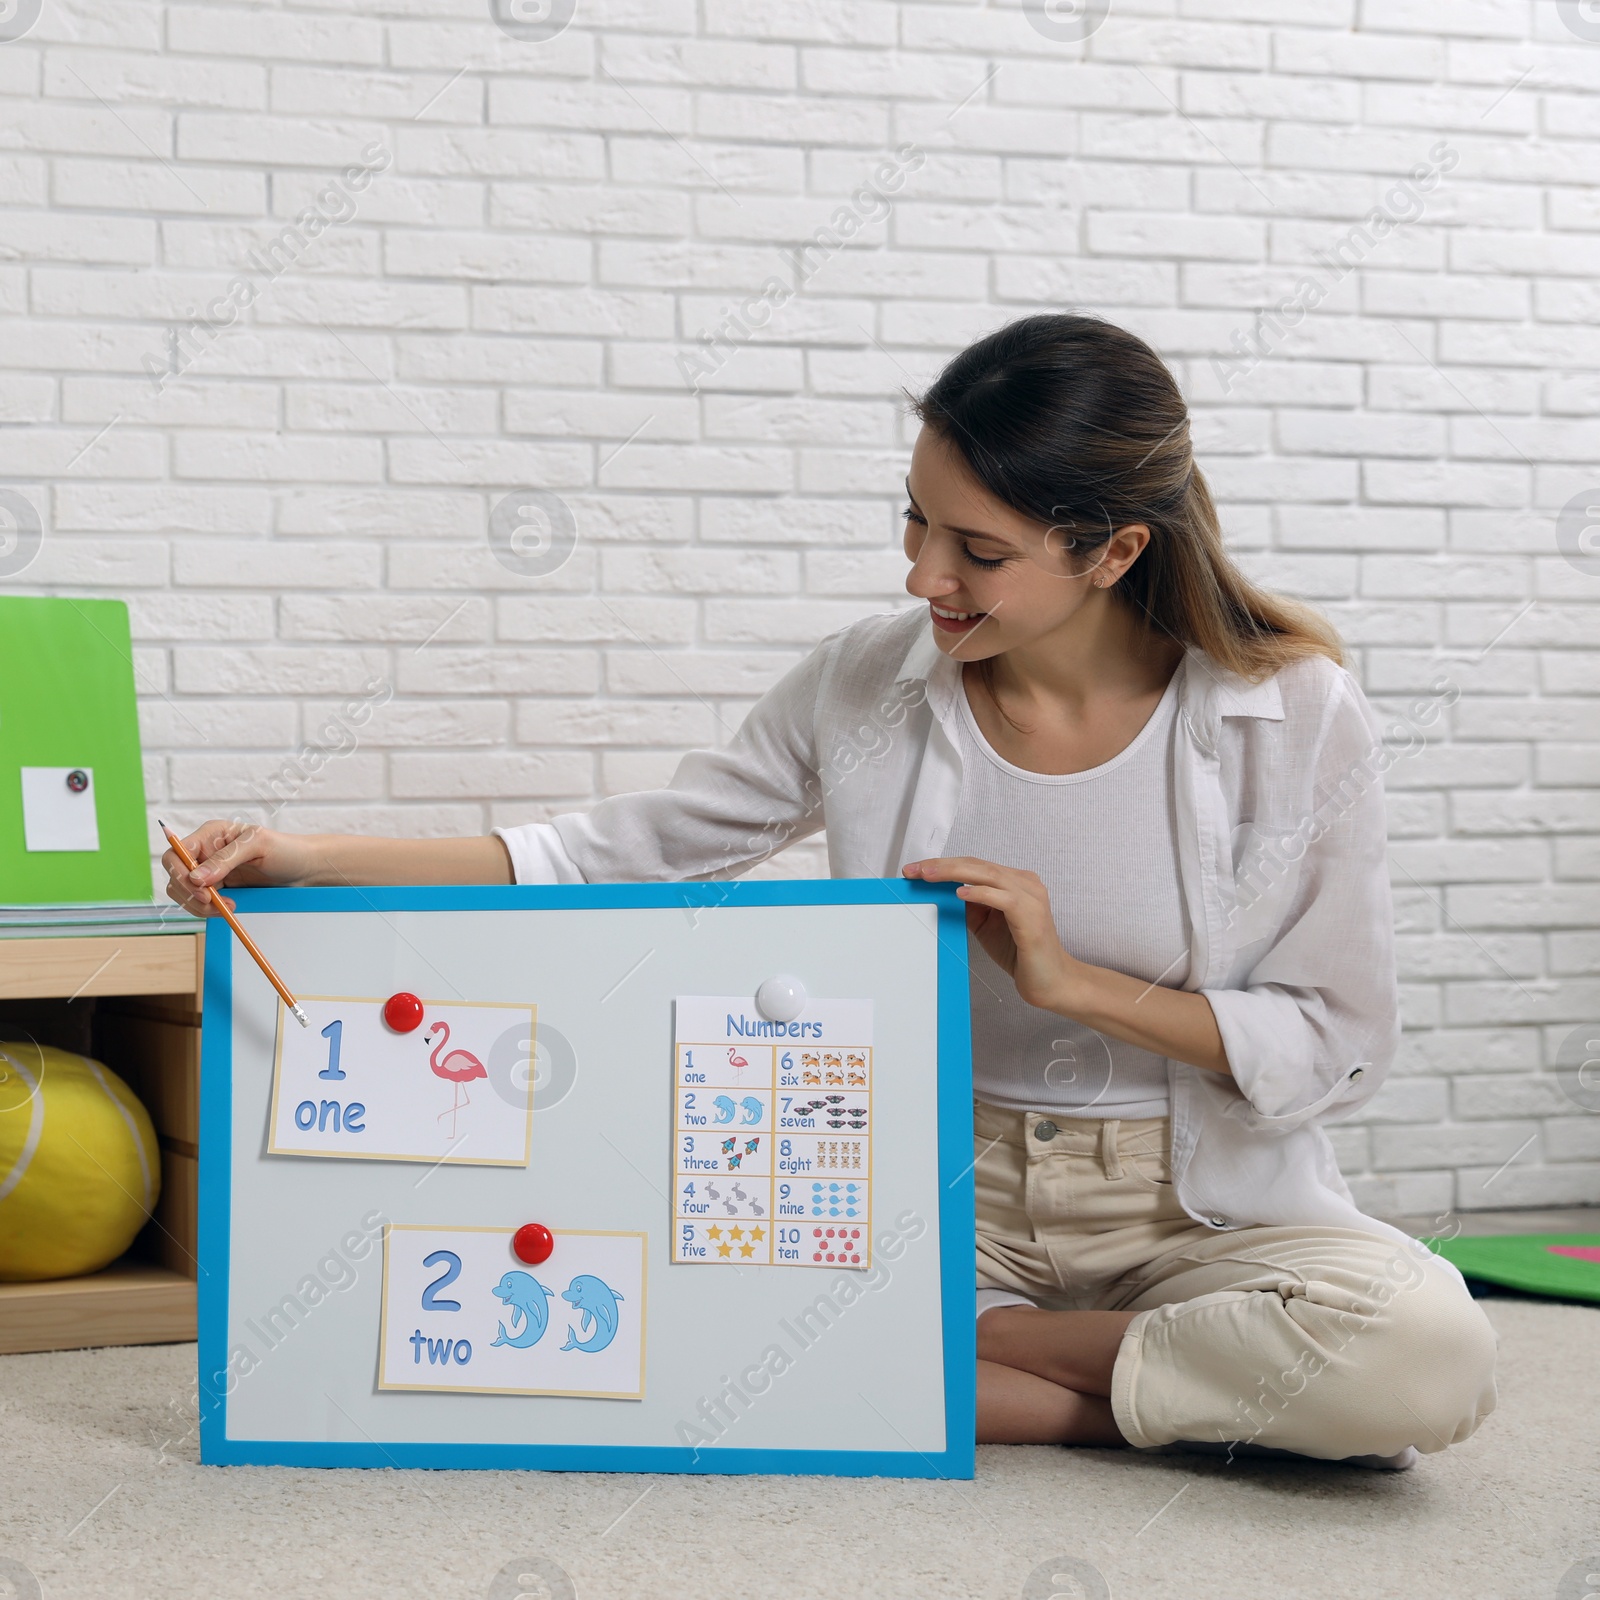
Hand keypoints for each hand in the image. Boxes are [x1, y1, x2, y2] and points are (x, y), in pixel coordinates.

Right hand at [162, 821, 320, 916]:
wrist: (304, 870)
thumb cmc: (285, 849)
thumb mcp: (257, 845)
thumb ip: (226, 859)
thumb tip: (197, 877)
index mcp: (211, 834)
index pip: (177, 852)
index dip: (180, 872)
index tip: (199, 888)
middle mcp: (206, 852)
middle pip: (176, 875)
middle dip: (190, 893)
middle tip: (213, 903)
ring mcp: (211, 872)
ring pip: (184, 893)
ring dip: (199, 905)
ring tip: (227, 907)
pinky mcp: (219, 890)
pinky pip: (200, 903)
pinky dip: (208, 910)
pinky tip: (228, 909)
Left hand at [902, 856, 1080, 1013]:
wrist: (1050, 981)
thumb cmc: (1020, 953)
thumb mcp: (985, 925)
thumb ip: (969, 907)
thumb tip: (941, 893)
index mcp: (1015, 881)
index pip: (974, 865)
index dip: (944, 865)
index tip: (915, 871)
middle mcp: (1025, 883)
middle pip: (978, 865)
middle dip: (942, 866)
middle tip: (914, 870)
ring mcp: (1031, 897)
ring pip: (988, 874)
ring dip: (954, 873)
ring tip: (929, 876)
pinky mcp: (1031, 915)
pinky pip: (1002, 897)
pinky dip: (980, 893)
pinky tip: (959, 894)